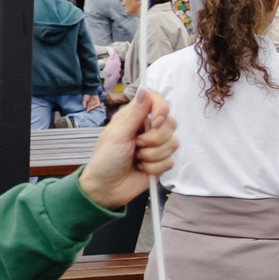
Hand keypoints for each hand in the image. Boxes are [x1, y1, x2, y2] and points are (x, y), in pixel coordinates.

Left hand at [80, 89, 174, 210]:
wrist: (106, 188)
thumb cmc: (105, 159)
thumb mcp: (117, 134)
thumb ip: (134, 114)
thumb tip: (145, 91)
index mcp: (134, 118)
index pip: (158, 101)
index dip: (161, 109)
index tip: (156, 121)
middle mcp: (147, 129)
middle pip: (170, 124)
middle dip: (154, 138)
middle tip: (136, 145)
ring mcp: (155, 146)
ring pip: (173, 143)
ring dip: (152, 155)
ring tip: (136, 158)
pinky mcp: (161, 162)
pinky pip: (171, 161)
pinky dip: (155, 167)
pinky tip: (141, 168)